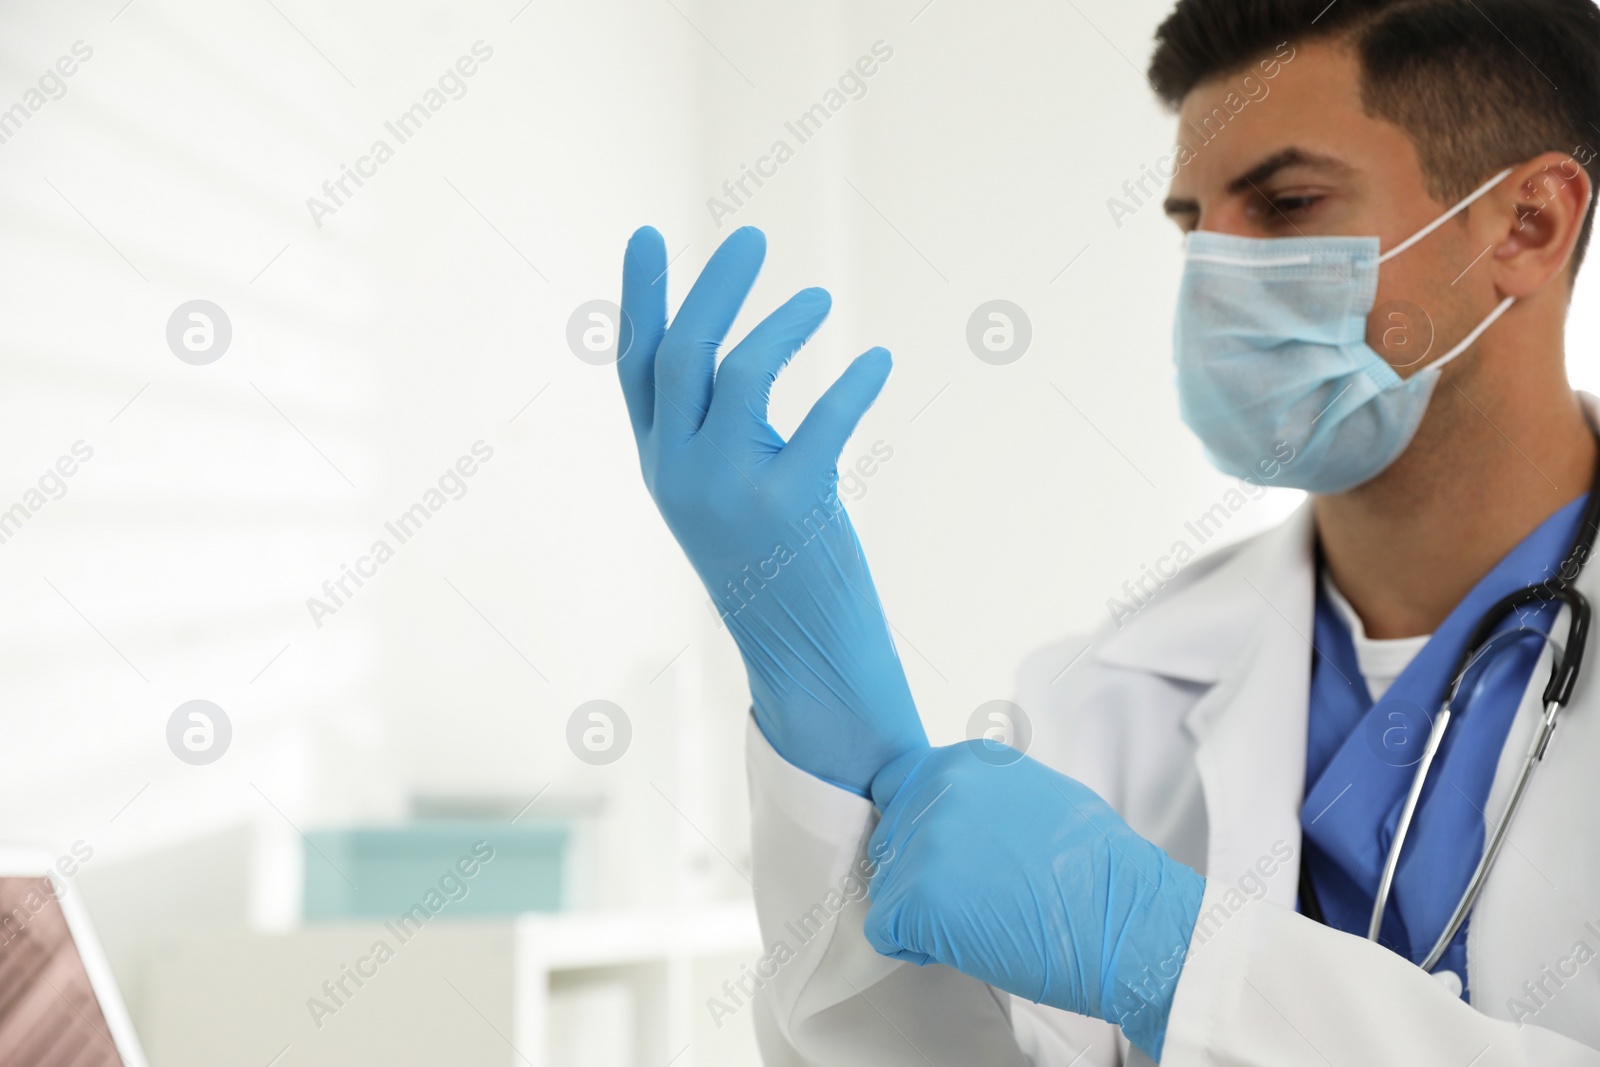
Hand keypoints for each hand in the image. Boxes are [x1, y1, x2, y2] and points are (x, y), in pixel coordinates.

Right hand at [617, 225, 927, 795]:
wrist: (804, 655)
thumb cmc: (773, 565)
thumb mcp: (720, 493)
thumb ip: (712, 431)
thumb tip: (733, 352)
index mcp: (660, 465)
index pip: (634, 366)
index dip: (641, 297)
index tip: (648, 233)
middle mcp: (680, 473)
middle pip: (680, 354)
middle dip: (714, 288)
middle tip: (751, 239)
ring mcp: (728, 490)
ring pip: (738, 372)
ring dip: (782, 325)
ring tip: (819, 300)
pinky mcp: (787, 506)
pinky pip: (822, 418)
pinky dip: (855, 382)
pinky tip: (878, 361)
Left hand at [863, 744, 1205, 1060]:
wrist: (1125, 922)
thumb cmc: (1098, 872)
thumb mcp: (1040, 797)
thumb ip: (984, 795)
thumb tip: (951, 813)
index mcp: (968, 760)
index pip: (898, 787)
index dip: (914, 829)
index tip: (941, 857)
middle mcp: (940, 790)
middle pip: (888, 840)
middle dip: (916, 874)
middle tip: (968, 898)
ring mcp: (924, 842)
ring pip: (885, 885)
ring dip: (918, 911)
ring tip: (977, 921)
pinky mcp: (916, 896)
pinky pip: (884, 929)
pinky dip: (914, 946)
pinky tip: (962, 945)